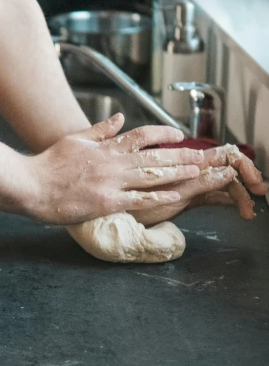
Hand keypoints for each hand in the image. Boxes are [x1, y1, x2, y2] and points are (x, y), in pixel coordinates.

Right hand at [27, 114, 203, 223]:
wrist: (31, 186)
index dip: (163, 134)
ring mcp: (111, 183)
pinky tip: (174, 195)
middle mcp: (112, 163)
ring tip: (196, 172)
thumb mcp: (74, 140)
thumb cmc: (48, 164)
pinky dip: (158, 197)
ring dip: (176, 173)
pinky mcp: (106, 202)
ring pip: (151, 175)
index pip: (141, 135)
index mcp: (105, 147)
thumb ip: (100, 130)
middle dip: (180, 155)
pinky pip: (138, 199)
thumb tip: (120, 118)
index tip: (178, 135)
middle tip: (201, 156)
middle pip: (153, 156)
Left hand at [132, 144, 266, 225]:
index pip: (222, 157)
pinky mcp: (186, 198)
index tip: (253, 178)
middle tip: (261, 190)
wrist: (111, 201)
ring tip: (251, 206)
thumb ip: (194, 178)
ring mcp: (190, 184)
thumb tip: (224, 169)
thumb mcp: (165, 187)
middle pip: (227, 168)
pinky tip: (241, 209)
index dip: (241, 164)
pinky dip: (228, 201)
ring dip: (240, 192)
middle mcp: (190, 171)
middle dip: (247, 176)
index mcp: (185, 163)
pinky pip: (214, 196)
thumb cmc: (129, 191)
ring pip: (224, 182)